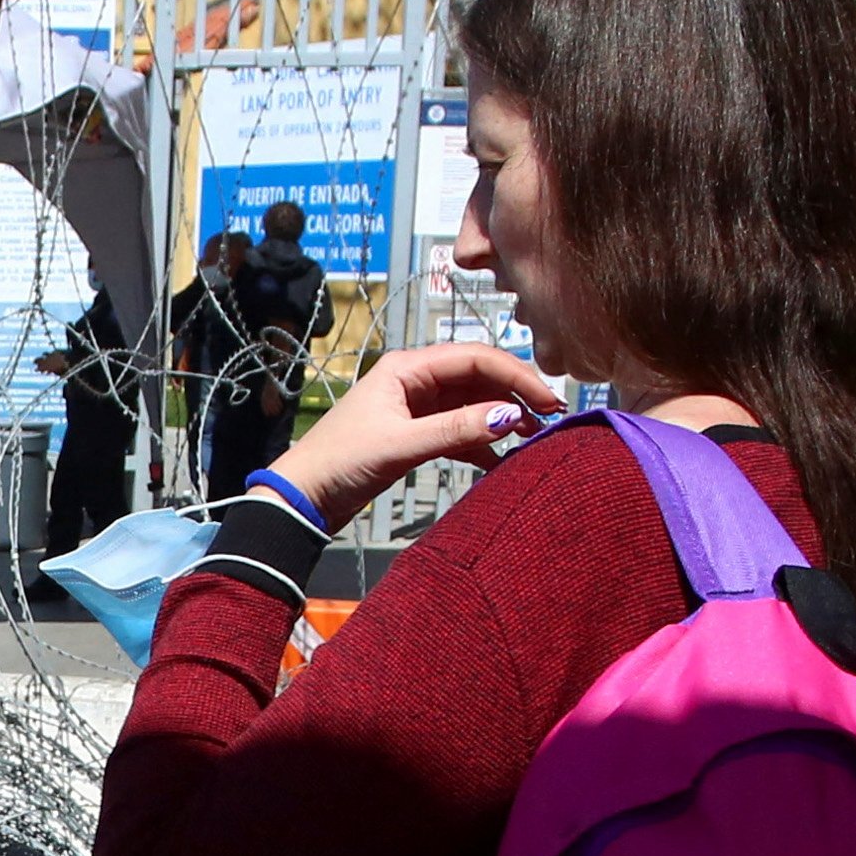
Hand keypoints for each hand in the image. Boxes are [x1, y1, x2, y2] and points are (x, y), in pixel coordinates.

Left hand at [268, 343, 563, 524]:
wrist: (303, 496)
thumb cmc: (340, 463)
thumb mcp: (401, 445)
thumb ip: (456, 430)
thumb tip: (510, 416)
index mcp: (407, 367)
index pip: (475, 358)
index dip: (516, 375)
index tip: (548, 399)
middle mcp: (415, 380)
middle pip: (479, 376)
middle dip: (515, 393)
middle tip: (551, 416)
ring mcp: (416, 407)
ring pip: (472, 403)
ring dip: (502, 417)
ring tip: (534, 436)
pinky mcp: (416, 434)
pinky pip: (460, 430)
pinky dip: (482, 442)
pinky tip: (501, 460)